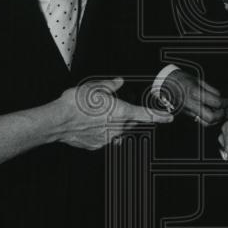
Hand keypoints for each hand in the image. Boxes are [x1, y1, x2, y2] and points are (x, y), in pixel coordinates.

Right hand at [55, 77, 173, 150]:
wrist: (58, 121)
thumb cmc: (76, 103)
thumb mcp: (95, 87)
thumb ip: (110, 86)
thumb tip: (118, 82)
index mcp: (121, 112)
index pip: (146, 115)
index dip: (160, 116)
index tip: (168, 118)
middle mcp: (117, 128)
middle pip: (131, 124)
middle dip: (130, 117)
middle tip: (119, 109)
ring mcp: (107, 139)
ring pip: (119, 132)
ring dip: (115, 124)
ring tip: (101, 115)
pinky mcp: (96, 145)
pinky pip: (106, 139)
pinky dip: (103, 132)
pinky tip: (92, 125)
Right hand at [159, 69, 227, 125]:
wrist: (166, 83)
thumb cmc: (181, 79)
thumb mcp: (198, 80)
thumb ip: (211, 90)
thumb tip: (222, 98)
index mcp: (196, 93)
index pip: (217, 102)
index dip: (227, 102)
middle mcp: (191, 104)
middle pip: (212, 117)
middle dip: (221, 115)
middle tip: (225, 109)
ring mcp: (188, 111)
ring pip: (206, 123)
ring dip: (216, 119)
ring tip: (219, 111)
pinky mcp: (187, 115)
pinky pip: (200, 121)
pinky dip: (208, 119)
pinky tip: (211, 112)